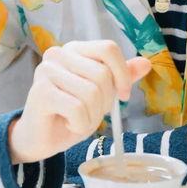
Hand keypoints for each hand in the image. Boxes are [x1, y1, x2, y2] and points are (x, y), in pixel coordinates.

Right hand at [8, 39, 151, 163]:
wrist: (41, 139)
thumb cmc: (71, 113)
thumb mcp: (102, 94)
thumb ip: (121, 77)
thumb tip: (145, 63)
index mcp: (75, 49)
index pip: (108, 48)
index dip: (122, 73)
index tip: (123, 95)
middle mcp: (58, 54)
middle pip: (102, 74)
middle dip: (104, 102)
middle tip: (89, 112)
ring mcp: (46, 71)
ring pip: (91, 93)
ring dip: (91, 117)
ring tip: (77, 120)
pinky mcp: (40, 92)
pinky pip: (77, 109)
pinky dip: (80, 124)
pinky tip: (69, 124)